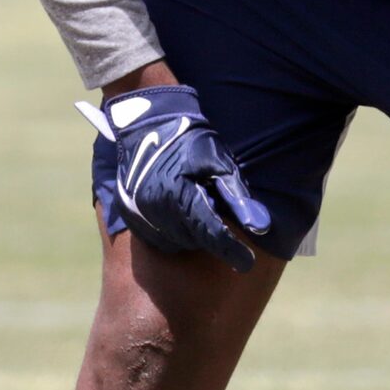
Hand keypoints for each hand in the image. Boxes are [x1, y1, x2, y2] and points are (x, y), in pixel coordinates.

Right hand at [77, 85, 269, 273]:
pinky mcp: (129, 217)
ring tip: (196, 207)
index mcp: (179, 196)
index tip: (247, 263)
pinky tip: (178, 213)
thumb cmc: (189, 141)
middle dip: (210, 233)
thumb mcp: (218, 162)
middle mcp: (156, 210)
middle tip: (215, 210)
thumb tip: (259, 227)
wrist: (147, 125)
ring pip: (176, 243)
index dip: (231, 250)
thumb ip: (237, 196)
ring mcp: (139, 215)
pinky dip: (173, 233)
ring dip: (192, 234)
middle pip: (194, 241)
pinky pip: (158, 239)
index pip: (211, 234)